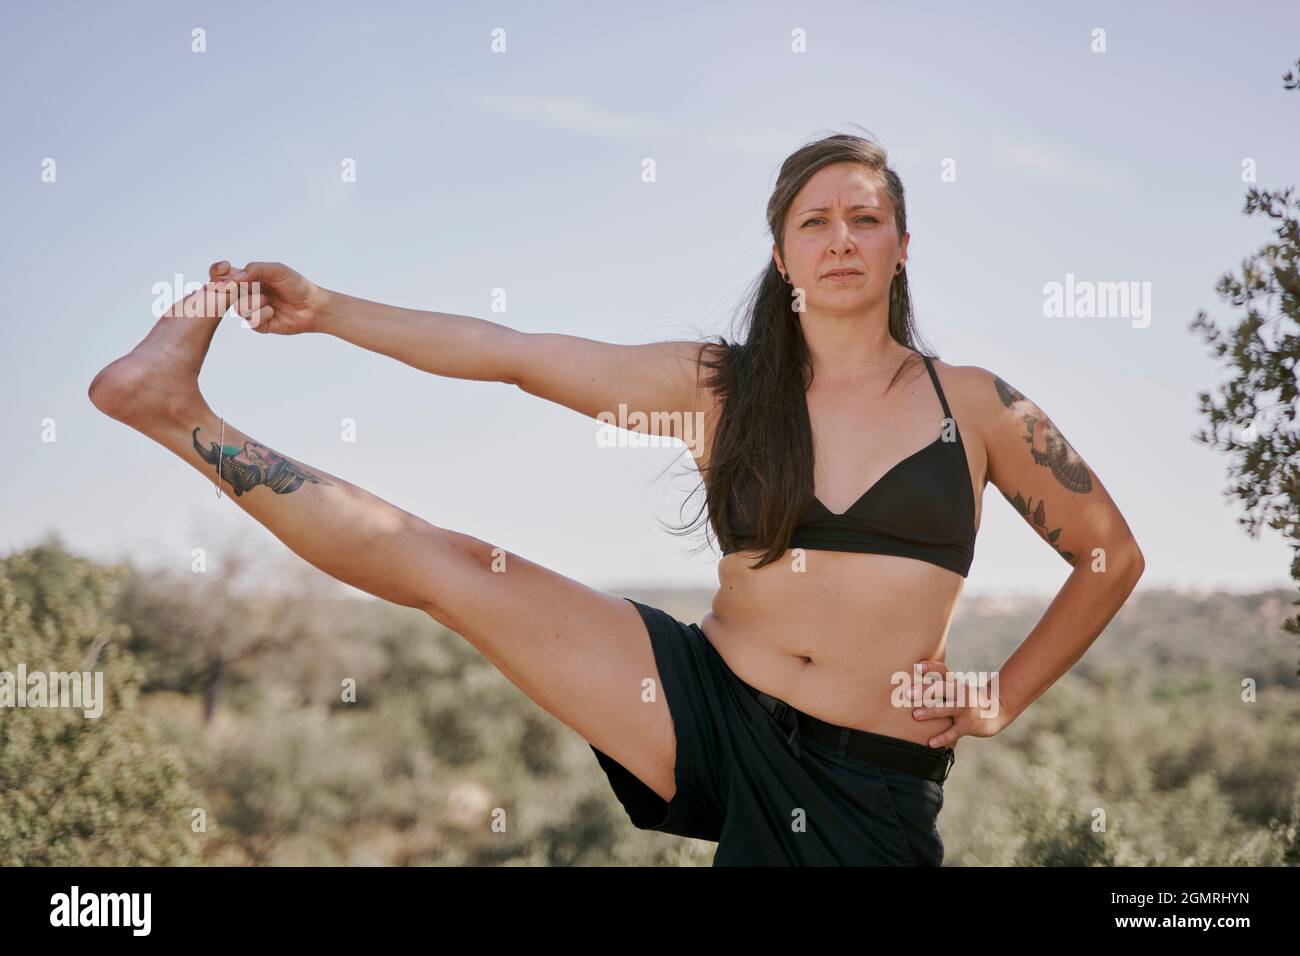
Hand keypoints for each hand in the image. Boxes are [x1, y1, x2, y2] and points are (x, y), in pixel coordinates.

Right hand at [207, 260, 328, 333]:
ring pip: (238, 307)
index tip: (224, 269)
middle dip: (233, 289)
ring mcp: (251, 310)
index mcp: (247, 279)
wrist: (313, 305)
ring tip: (269, 300)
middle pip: (225, 292)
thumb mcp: (277, 270)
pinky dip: (262, 313)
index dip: (217, 273)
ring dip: (255, 301)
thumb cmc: (296, 285)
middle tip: (246, 286)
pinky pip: (250, 319)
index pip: (222, 275)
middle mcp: (246, 294)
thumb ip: (255, 269)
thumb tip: (235, 277)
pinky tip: (273, 311)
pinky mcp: (258, 325)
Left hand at [907, 659, 1013, 747]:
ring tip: (915, 715)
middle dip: (925, 690)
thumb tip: (909, 684)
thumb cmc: (968, 698)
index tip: (916, 666)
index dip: (930, 667)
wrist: (998, 710)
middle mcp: (960, 693)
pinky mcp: (968, 725)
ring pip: (947, 708)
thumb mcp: (956, 687)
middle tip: (908, 693)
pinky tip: (930, 743)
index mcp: (955, 682)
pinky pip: (953, 732)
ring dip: (931, 711)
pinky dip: (942, 738)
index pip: (942, 670)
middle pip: (943, 688)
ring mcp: (965, 709)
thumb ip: (939, 685)